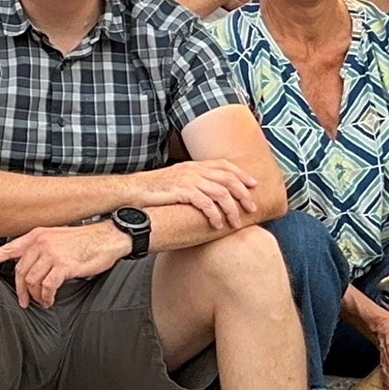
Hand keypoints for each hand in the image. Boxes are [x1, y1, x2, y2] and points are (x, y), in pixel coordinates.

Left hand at [0, 221, 129, 309]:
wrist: (108, 237)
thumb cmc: (85, 241)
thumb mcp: (57, 237)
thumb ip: (41, 248)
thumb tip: (31, 266)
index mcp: (36, 235)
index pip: (8, 248)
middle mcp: (40, 242)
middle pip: (20, 271)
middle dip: (21, 290)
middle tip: (26, 302)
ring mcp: (51, 253)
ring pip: (32, 281)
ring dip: (36, 296)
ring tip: (43, 301)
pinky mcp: (63, 265)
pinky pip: (47, 286)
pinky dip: (47, 297)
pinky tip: (51, 300)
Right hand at [135, 157, 264, 233]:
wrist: (134, 190)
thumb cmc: (155, 189)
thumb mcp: (177, 179)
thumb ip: (194, 181)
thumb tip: (209, 191)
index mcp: (194, 165)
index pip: (224, 165)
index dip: (241, 174)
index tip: (253, 184)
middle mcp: (194, 170)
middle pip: (228, 179)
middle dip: (243, 194)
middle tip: (252, 209)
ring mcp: (188, 180)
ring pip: (220, 192)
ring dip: (231, 209)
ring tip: (235, 222)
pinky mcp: (182, 191)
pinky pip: (205, 203)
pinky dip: (214, 214)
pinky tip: (217, 224)